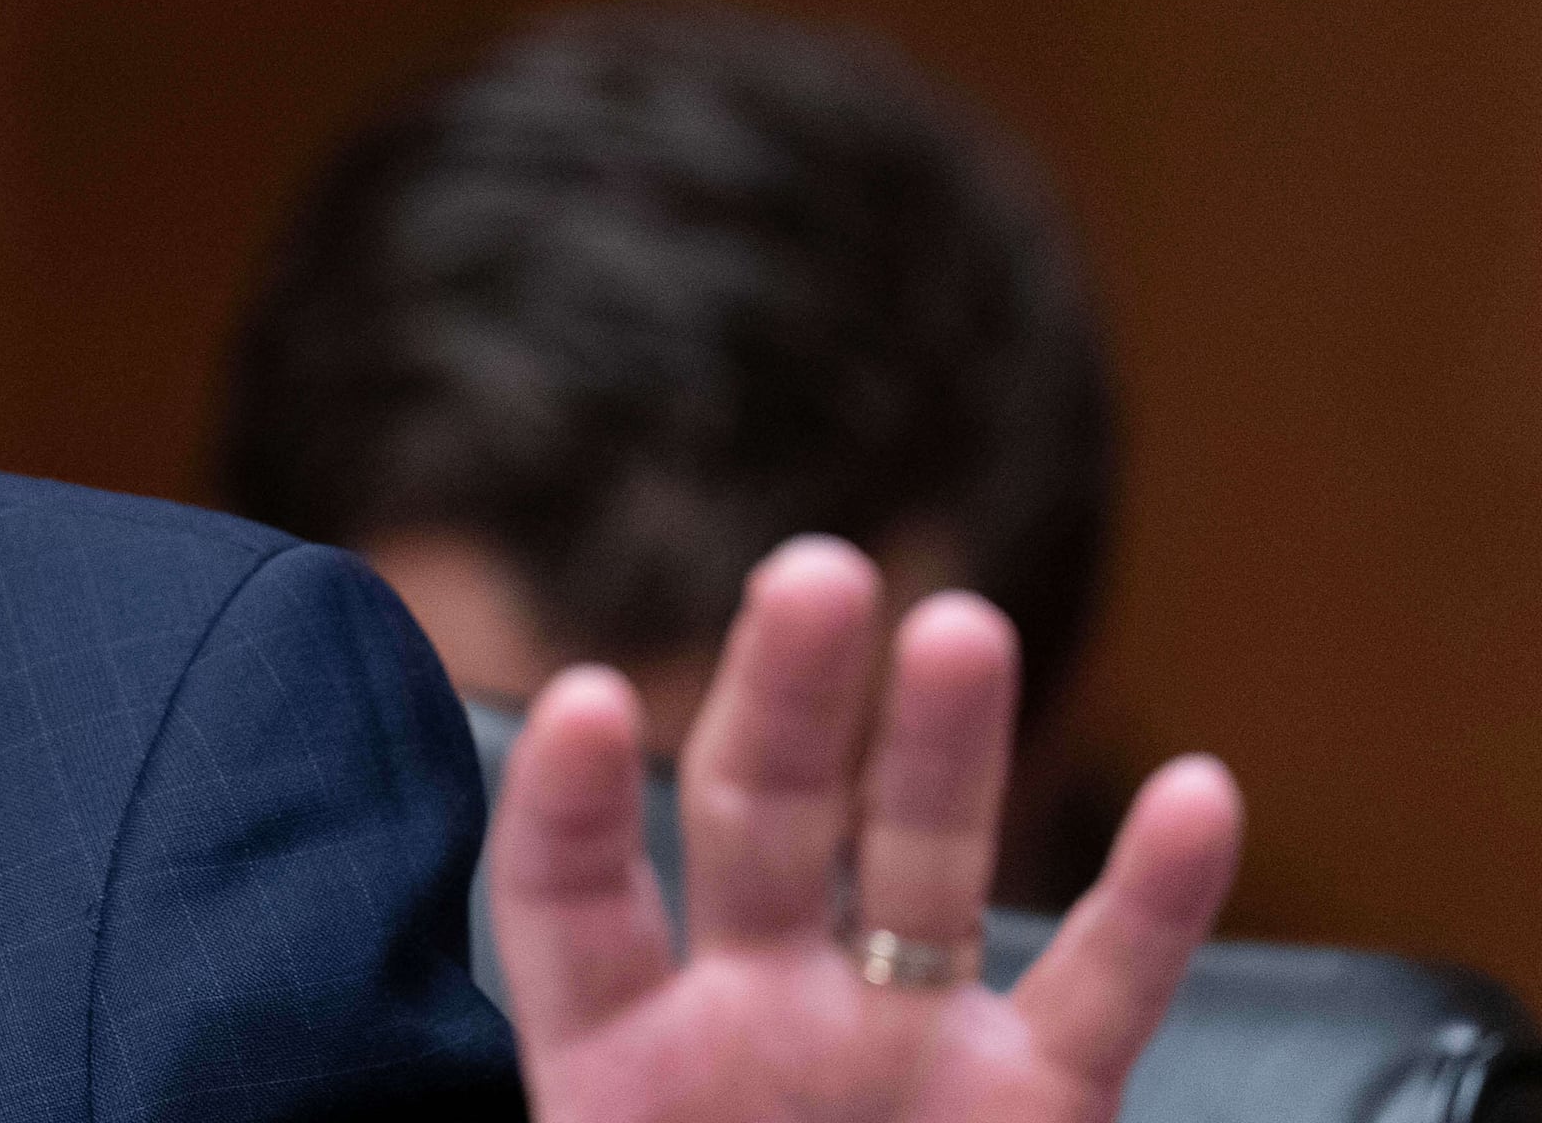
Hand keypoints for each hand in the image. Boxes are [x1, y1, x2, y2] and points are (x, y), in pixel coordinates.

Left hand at [492, 537, 1243, 1122]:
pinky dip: (1154, 899)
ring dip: (943, 748)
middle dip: (780, 699)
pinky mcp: (1035, 1103)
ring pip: (919, 866)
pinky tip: (1195, 795)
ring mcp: (899, 1044)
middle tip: (809, 573)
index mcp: (614, 1057)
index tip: (570, 701)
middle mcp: (756, 1014)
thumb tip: (447, 1052)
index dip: (569, 805)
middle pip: (755, 825)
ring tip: (962, 629)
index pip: (570, 901)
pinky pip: (1099, 990)